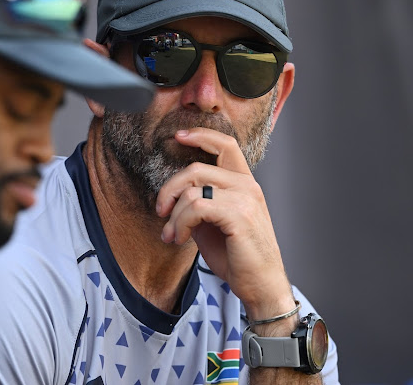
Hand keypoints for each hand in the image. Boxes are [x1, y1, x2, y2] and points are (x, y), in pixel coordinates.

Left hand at [157, 127, 294, 319]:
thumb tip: (172, 195)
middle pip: (195, 168)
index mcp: (244, 184)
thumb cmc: (237, 257)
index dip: (201, 136)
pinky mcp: (239, 215)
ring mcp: (245, 199)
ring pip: (191, 190)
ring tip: (172, 235)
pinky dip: (180, 223)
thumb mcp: (213, 223)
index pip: (225, 145)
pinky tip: (180, 238)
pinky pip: (195, 206)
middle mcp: (247, 186)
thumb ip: (199, 202)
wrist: (261, 286)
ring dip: (173, 215)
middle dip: (169, 189)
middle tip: (161, 211)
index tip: (178, 137)